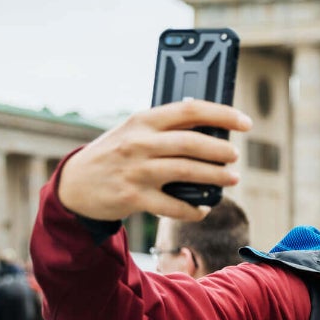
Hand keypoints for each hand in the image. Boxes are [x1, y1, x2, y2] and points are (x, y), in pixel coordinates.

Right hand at [57, 100, 251, 221]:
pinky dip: (193, 209)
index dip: (222, 114)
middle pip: (192, 143)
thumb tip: (211, 130)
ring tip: (231, 179)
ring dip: (215, 177)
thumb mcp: (133, 132)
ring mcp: (136, 170)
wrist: (75, 185)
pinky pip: (173, 205)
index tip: (244, 122)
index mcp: (143, 120)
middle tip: (235, 156)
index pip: (190, 110)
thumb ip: (165, 128)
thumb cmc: (114, 154)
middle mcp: (140, 143)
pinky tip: (203, 209)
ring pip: (187, 172)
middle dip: (221, 150)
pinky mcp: (134, 197)